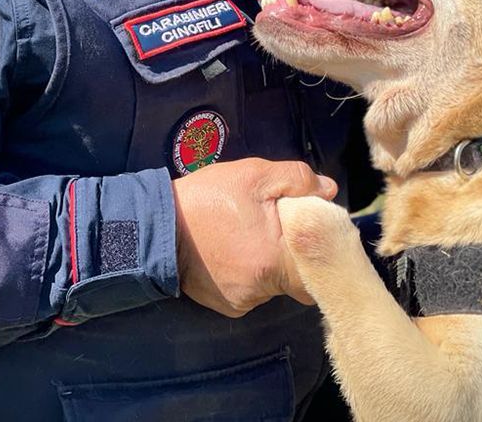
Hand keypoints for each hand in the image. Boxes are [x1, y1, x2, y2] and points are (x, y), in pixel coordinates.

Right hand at [172, 157, 337, 317]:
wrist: (153, 228)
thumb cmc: (205, 199)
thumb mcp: (254, 175)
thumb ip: (296, 180)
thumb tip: (328, 190)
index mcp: (273, 261)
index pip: (320, 269)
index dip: (320, 248)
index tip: (312, 230)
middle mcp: (260, 290)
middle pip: (298, 277)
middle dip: (293, 252)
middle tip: (277, 226)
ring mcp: (242, 301)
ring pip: (274, 283)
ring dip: (270, 261)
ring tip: (250, 233)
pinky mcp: (227, 305)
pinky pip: (253, 290)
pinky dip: (251, 272)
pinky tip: (235, 250)